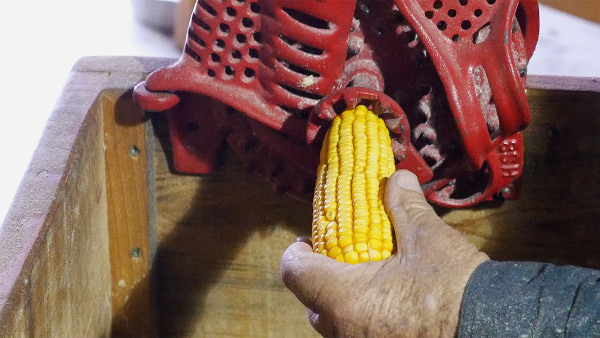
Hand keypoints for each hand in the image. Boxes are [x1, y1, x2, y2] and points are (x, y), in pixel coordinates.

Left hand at [280, 170, 488, 336]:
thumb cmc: (457, 285)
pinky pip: (356, 335)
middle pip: (312, 302)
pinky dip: (361, 318)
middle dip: (321, 277)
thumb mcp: (428, 236)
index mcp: (345, 298)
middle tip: (340, 257)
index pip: (295, 272)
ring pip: (334, 323)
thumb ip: (403, 204)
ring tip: (364, 279)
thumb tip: (397, 178)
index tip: (309, 240)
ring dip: (340, 300)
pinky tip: (386, 303)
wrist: (496, 327)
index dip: (297, 252)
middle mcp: (345, 331)